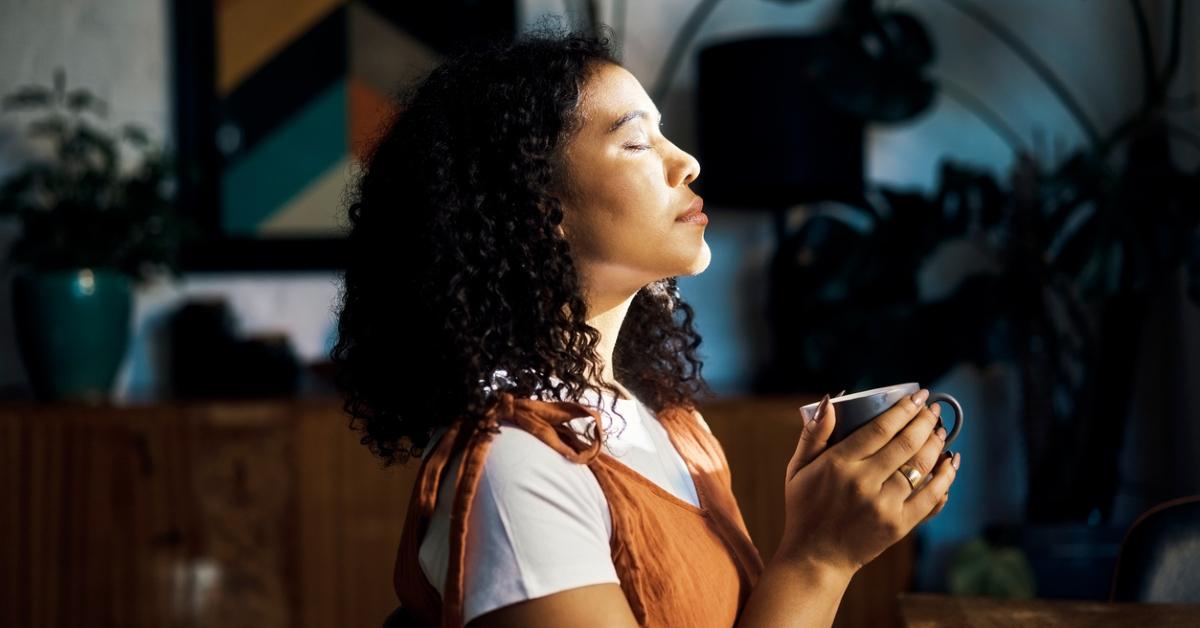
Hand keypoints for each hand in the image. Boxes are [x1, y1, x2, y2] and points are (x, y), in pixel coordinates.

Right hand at [778, 389, 959, 574]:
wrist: (815, 557)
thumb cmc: (805, 508)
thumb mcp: (797, 469)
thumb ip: (813, 435)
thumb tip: (829, 402)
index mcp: (838, 464)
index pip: (879, 428)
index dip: (903, 409)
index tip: (918, 396)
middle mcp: (862, 483)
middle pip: (905, 444)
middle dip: (925, 422)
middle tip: (933, 409)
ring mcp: (883, 505)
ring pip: (920, 467)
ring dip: (935, 445)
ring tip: (941, 430)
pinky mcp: (898, 526)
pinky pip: (929, 497)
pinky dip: (944, 478)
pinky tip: (950, 463)